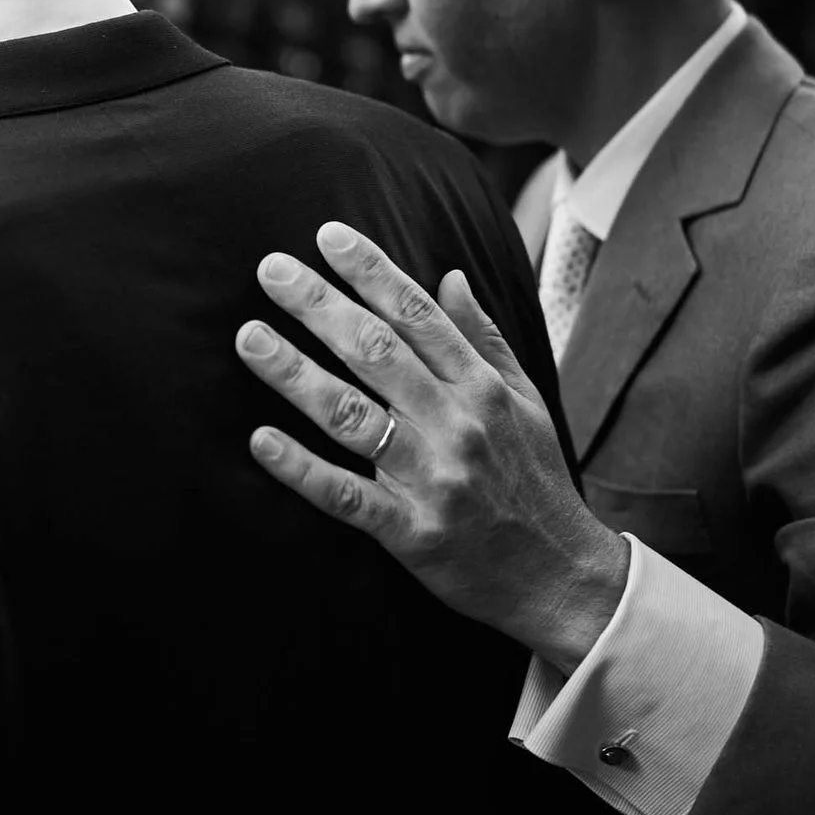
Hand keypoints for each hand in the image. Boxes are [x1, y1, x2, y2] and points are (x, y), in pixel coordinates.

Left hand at [233, 222, 629, 671]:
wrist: (564, 578)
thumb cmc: (537, 481)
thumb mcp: (527, 401)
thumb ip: (485, 337)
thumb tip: (450, 275)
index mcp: (482, 387)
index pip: (419, 315)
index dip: (371, 271)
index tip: (327, 236)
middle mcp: (458, 424)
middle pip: (378, 352)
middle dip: (321, 306)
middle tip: (271, 270)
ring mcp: (433, 479)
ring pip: (353, 416)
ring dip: (296, 374)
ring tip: (250, 338)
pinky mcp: (411, 532)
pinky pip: (346, 496)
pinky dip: (302, 468)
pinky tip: (260, 440)